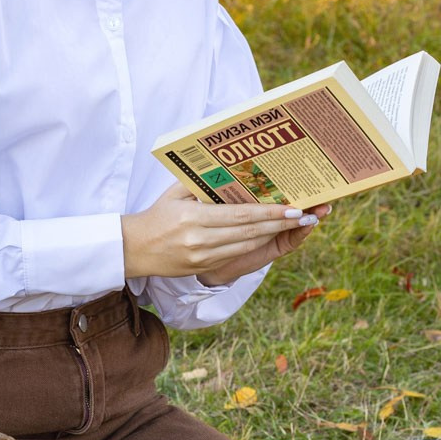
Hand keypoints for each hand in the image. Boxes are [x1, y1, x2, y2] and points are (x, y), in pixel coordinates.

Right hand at [120, 182, 332, 285]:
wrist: (134, 250)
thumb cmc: (155, 216)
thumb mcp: (174, 194)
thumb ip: (200, 185)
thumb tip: (228, 172)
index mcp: (194, 219)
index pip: (240, 216)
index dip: (269, 213)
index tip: (292, 208)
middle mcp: (201, 240)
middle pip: (249, 232)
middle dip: (280, 223)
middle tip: (305, 215)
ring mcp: (203, 257)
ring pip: (246, 245)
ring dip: (272, 234)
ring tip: (294, 224)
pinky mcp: (203, 267)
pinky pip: (236, 254)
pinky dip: (255, 244)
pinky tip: (269, 234)